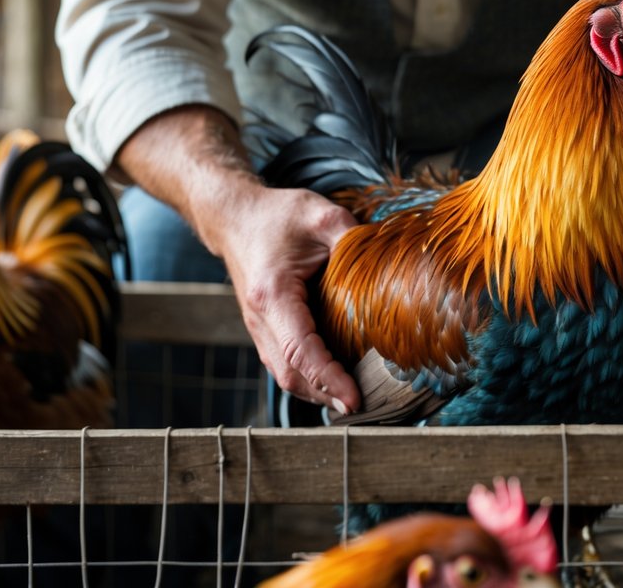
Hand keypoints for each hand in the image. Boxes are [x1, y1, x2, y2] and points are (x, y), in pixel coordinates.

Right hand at [210, 183, 360, 413]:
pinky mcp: (263, 329)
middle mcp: (260, 319)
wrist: (233, 216)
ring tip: (354, 401)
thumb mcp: (321, 215)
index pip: (299, 350)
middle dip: (327, 395)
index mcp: (273, 294)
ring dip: (317, 393)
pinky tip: (334, 383)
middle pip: (290, 374)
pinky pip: (283, 365)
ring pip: (284, 376)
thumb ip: (353, 237)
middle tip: (366, 407)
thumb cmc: (276, 215)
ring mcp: (257, 328)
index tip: (355, 399)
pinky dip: (308, 380)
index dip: (329, 379)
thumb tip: (389, 261)